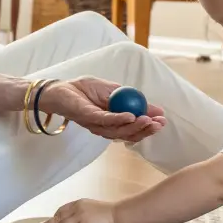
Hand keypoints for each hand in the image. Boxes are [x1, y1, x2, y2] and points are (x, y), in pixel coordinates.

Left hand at [36, 77, 165, 143]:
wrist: (60, 88)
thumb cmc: (84, 90)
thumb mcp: (112, 91)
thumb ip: (130, 99)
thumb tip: (153, 106)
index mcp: (111, 122)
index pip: (132, 129)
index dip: (148, 127)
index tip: (162, 121)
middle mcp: (104, 127)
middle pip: (128, 134)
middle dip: (145, 130)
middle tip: (159, 124)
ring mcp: (95, 124)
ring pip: (118, 130)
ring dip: (135, 126)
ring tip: (149, 120)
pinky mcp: (87, 117)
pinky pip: (105, 120)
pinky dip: (119, 119)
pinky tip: (131, 116)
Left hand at [38, 199, 118, 222]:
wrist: (119, 215)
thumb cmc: (109, 214)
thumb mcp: (92, 209)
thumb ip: (82, 214)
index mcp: (79, 203)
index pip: (62, 210)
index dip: (54, 217)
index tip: (49, 222)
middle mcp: (76, 209)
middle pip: (58, 218)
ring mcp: (79, 218)